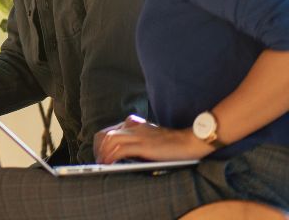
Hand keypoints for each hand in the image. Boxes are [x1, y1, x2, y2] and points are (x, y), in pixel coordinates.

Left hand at [95, 115, 212, 163]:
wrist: (189, 141)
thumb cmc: (170, 144)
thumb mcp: (147, 139)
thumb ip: (134, 142)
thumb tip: (118, 156)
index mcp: (132, 123)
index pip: (108, 131)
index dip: (100, 144)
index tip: (99, 155)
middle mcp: (132, 125)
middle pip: (105, 135)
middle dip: (98, 149)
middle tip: (99, 162)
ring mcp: (137, 134)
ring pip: (109, 140)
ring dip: (103, 153)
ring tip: (102, 165)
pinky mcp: (143, 144)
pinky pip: (120, 149)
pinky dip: (111, 157)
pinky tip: (109, 164)